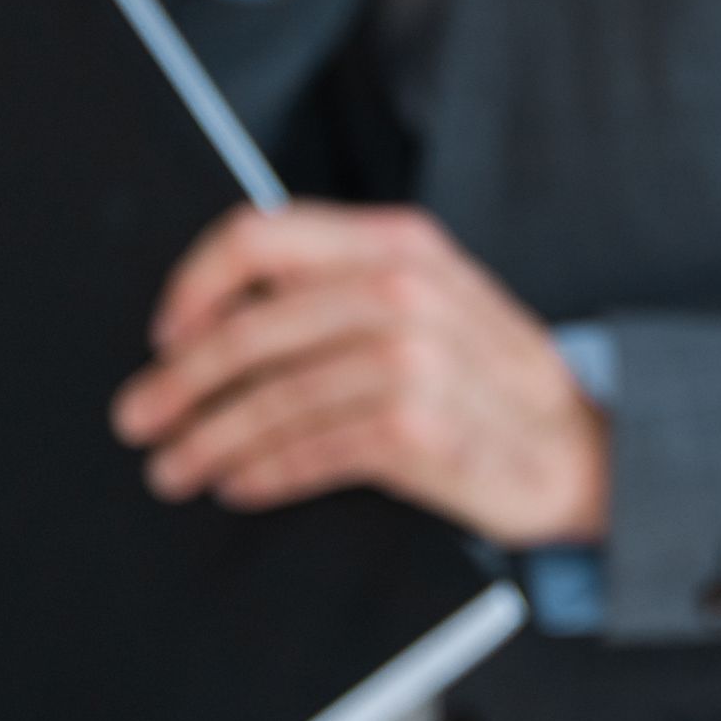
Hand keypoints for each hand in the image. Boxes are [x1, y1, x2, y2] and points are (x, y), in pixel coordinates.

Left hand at [113, 203, 609, 545]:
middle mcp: (406, 289)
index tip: (165, 335)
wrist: (581, 451)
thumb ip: (343, 287)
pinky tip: (239, 482)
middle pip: (251, 328)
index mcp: (399, 242)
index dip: (196, 286)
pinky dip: (262, 470)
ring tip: (175, 467)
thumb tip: (223, 308)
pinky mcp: (418, 428)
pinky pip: (309, 449)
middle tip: (140, 416)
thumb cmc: (489, 381)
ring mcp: (415, 358)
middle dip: (180, 381)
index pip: (261, 237)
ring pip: (271, 397)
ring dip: (208, 439)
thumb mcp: (430, 302)